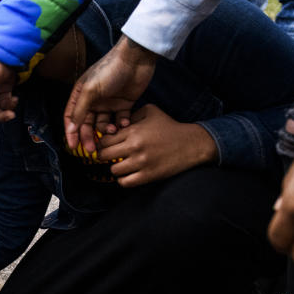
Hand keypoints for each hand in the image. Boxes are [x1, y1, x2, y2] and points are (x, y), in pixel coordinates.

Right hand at [64, 37, 158, 152]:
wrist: (135, 59)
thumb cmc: (109, 70)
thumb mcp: (90, 90)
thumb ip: (80, 111)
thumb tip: (71, 129)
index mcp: (81, 94)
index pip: (72, 117)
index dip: (71, 132)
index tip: (73, 146)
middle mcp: (93, 100)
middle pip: (87, 124)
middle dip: (89, 136)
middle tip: (93, 149)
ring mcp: (109, 103)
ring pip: (103, 124)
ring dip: (106, 130)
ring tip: (111, 130)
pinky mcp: (124, 104)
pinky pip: (120, 120)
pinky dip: (121, 124)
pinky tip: (124, 124)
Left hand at [95, 104, 216, 186]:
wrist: (191, 144)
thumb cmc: (169, 127)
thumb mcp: (151, 111)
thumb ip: (131, 115)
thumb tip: (115, 125)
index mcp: (133, 130)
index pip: (104, 140)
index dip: (102, 143)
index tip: (106, 145)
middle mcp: (135, 146)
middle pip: (104, 155)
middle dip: (104, 156)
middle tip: (110, 157)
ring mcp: (141, 162)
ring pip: (113, 170)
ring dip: (115, 169)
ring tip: (122, 165)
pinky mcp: (148, 175)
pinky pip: (125, 182)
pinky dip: (124, 180)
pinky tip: (129, 174)